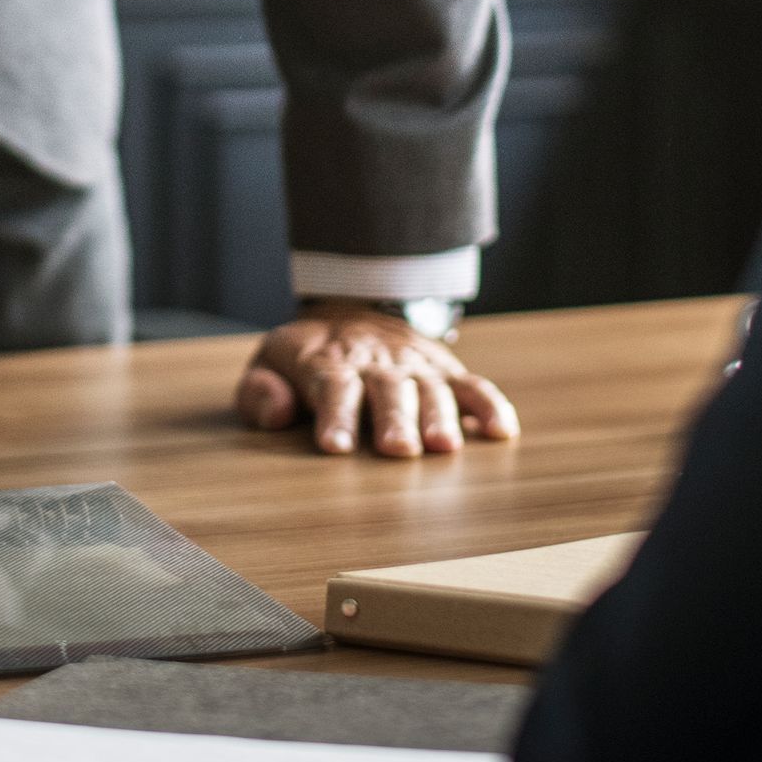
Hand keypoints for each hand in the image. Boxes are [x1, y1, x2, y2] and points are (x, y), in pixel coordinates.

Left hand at [235, 303, 520, 457]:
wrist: (350, 311)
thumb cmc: (305, 358)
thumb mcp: (269, 364)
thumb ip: (259, 391)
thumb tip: (277, 411)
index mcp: (328, 363)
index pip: (331, 387)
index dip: (334, 415)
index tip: (335, 446)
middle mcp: (376, 365)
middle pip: (386, 390)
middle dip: (393, 419)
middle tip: (398, 449)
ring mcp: (414, 367)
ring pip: (430, 389)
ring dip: (439, 416)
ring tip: (444, 446)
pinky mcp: (444, 371)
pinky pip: (471, 386)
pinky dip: (489, 405)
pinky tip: (502, 431)